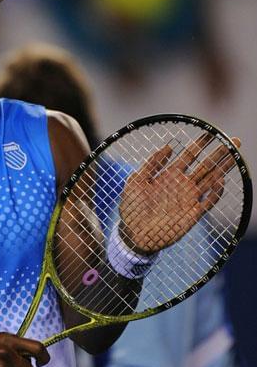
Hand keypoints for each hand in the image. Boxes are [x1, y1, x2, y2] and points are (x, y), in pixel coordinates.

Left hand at [119, 133, 238, 253]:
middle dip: (219, 152)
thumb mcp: (136, 181)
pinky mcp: (192, 214)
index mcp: (169, 175)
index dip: (200, 143)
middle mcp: (182, 184)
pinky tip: (220, 181)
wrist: (133, 234)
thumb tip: (167, 146)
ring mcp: (189, 199)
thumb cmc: (132, 208)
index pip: (189, 155)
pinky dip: (215, 192)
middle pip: (205, 165)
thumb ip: (151, 164)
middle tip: (234, 140)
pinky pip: (208, 201)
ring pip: (211, 180)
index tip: (212, 132)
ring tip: (235, 155)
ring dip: (223, 168)